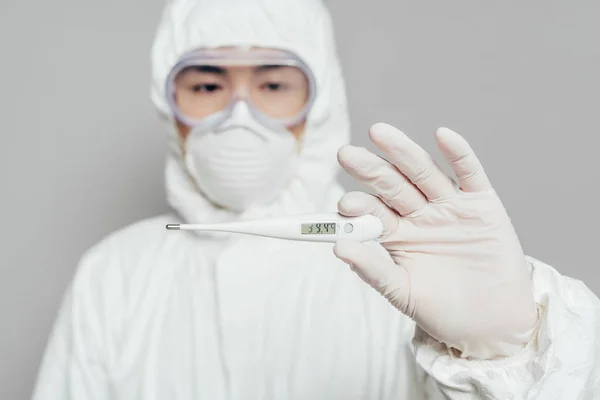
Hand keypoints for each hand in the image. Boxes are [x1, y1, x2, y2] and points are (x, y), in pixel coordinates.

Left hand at [333, 123, 537, 359]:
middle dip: (371, 169)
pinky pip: (469, 174)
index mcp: (397, 234)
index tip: (344, 205)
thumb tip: (338, 248)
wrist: (492, 323)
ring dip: (403, 153)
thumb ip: (373, 270)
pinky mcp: (481, 203)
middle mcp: (420, 214)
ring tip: (380, 134)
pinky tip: (442, 136)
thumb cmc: (443, 310)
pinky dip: (459, 154)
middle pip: (392, 185)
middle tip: (347, 155)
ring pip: (424, 173)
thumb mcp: (403, 292)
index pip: (372, 212)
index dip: (359, 206)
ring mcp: (450, 206)